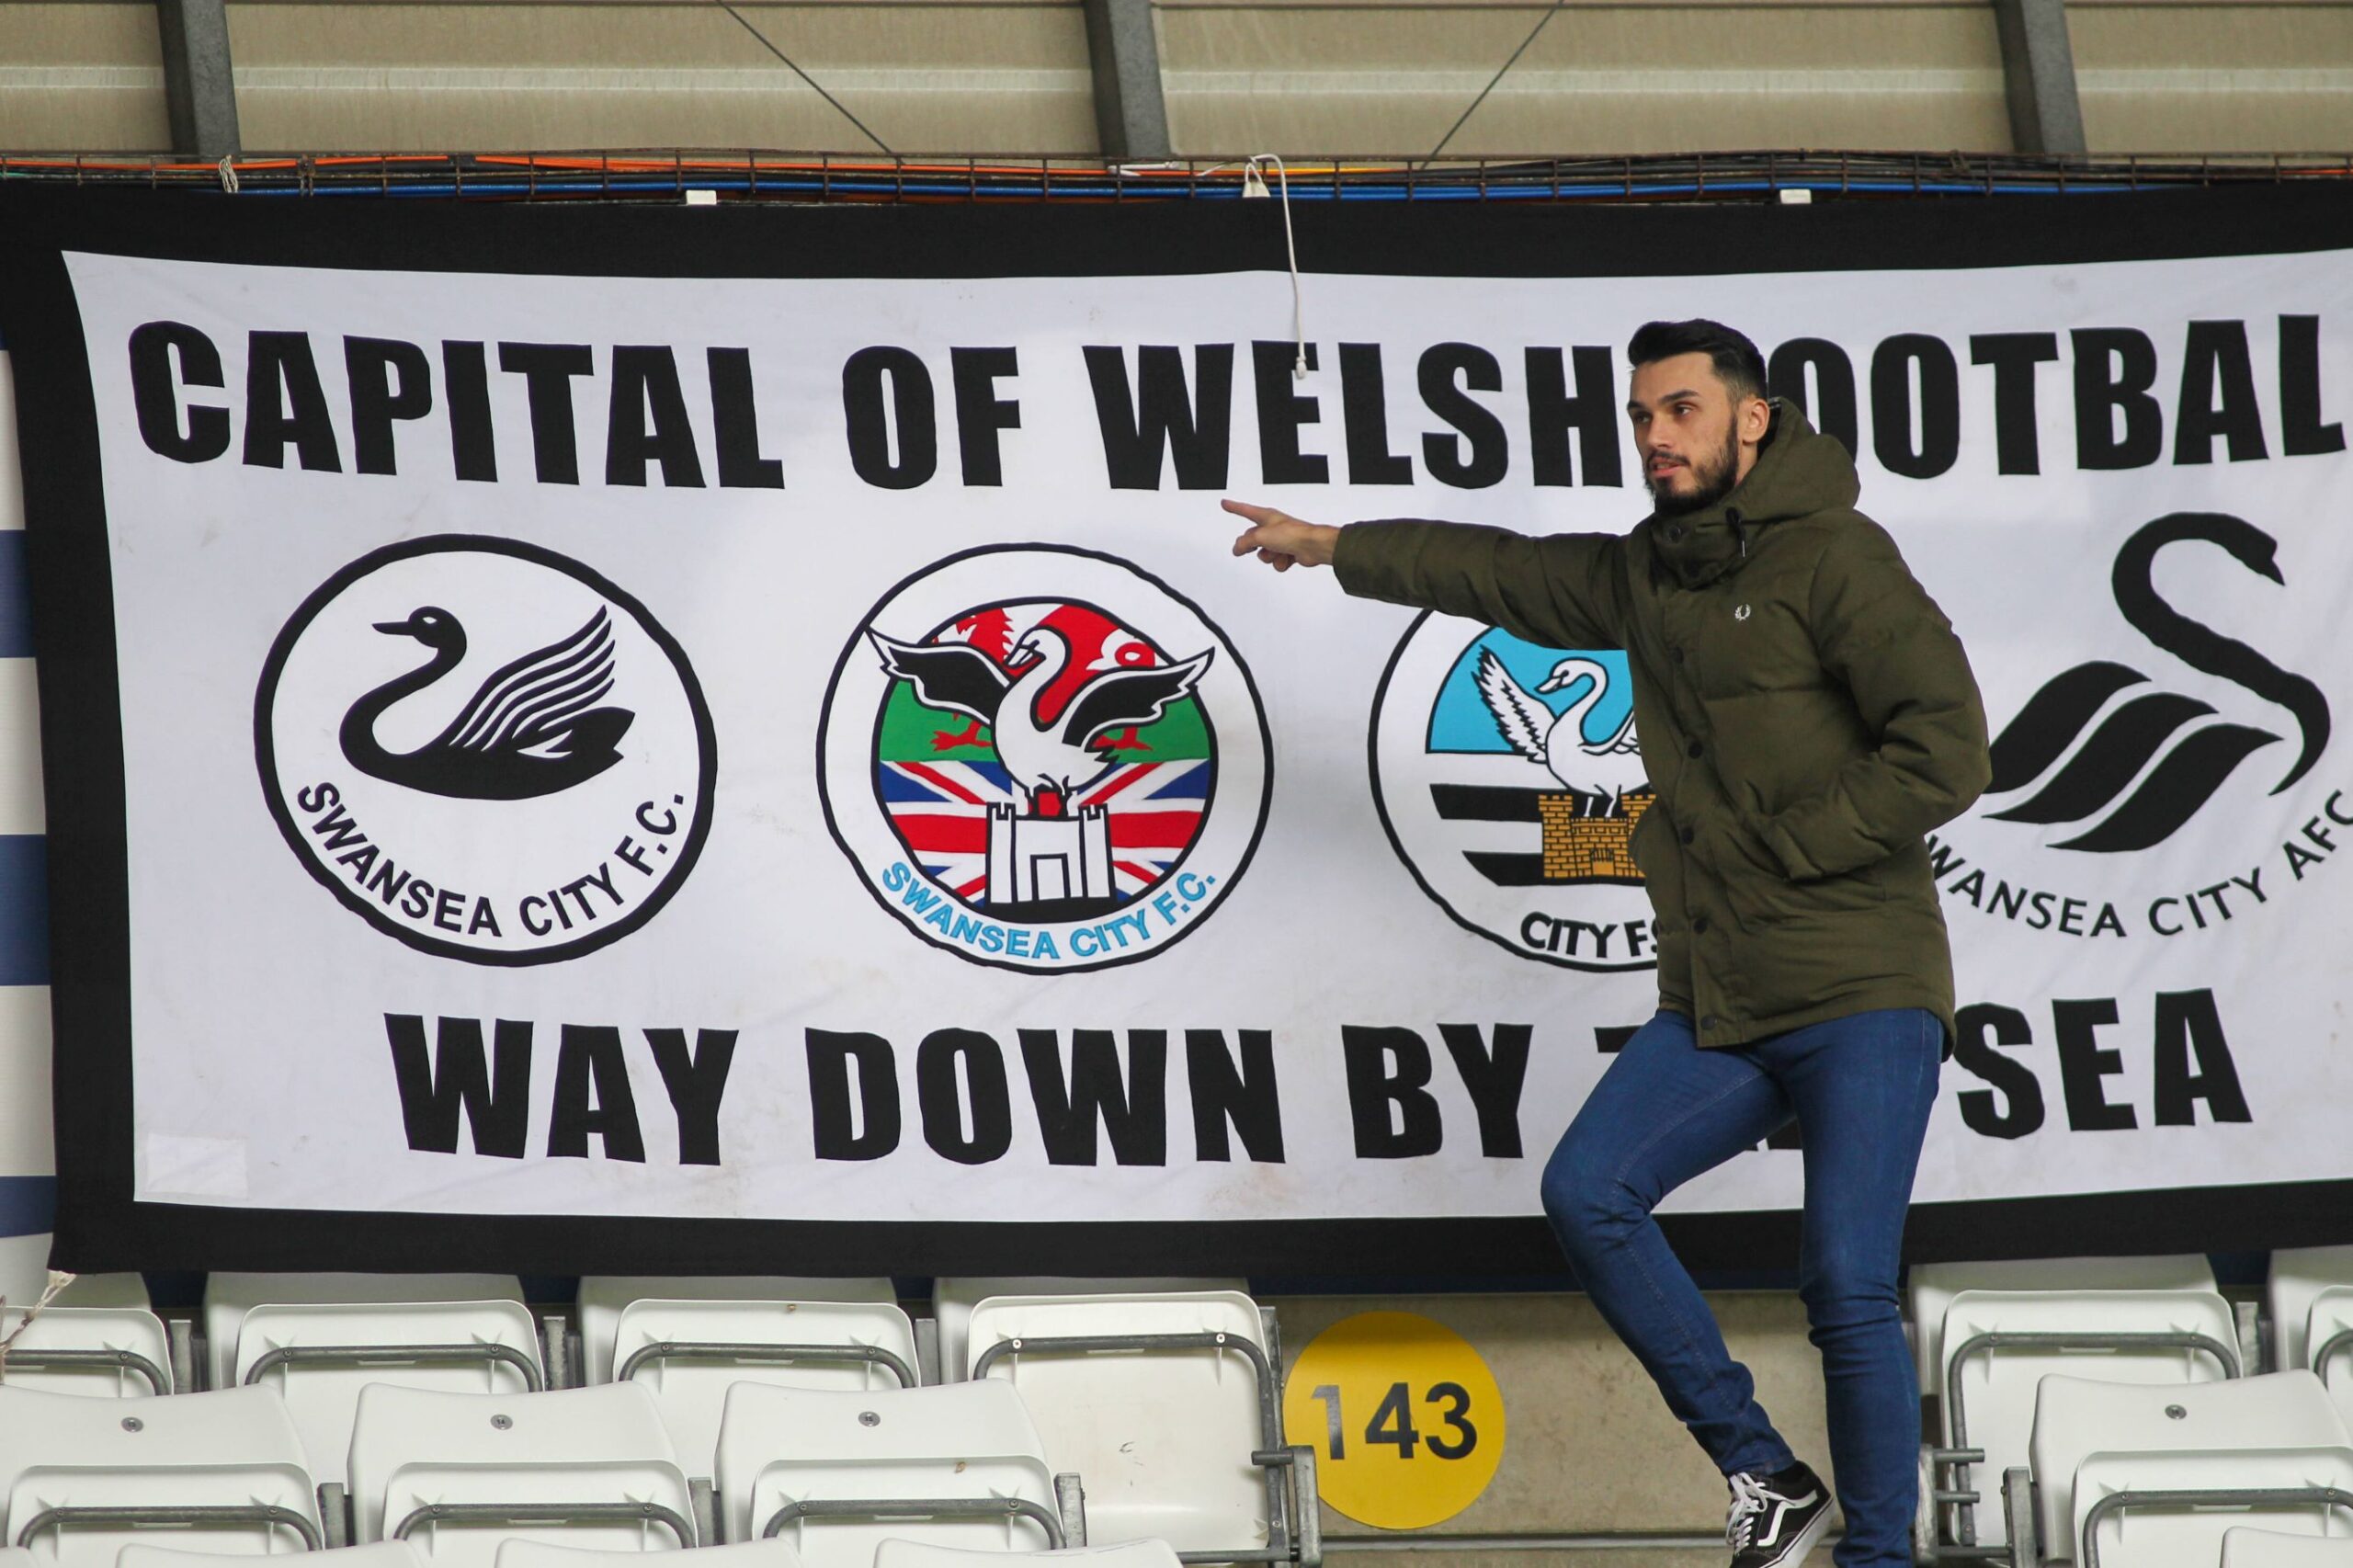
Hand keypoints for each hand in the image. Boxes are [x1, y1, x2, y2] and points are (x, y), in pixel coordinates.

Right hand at [1224, 499, 1340, 572]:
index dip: (1233, 507)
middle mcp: (1273, 527)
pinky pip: (1276, 562)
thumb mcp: (1260, 536)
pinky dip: (1280, 563)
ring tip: (1278, 552)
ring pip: (1264, 554)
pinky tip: (1288, 558)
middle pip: (1252, 538)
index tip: (1225, 503)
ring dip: (1269, 556)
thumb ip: (1244, 542)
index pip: (1244, 510)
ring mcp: (1281, 540)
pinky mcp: (1289, 552)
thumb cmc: (1292, 534)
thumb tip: (1237, 548)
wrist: (1312, 546)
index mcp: (1266, 517)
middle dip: (1252, 546)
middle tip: (1249, 548)